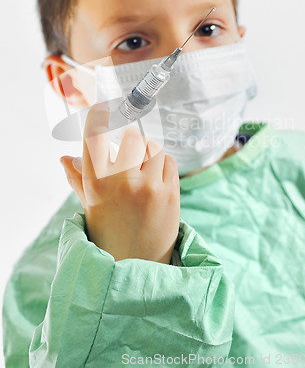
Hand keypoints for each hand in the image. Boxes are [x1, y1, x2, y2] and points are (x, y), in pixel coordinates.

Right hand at [60, 102, 179, 263]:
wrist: (139, 266)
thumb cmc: (109, 235)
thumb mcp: (90, 208)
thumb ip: (78, 180)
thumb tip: (63, 158)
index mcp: (96, 185)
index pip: (94, 139)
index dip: (98, 118)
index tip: (102, 107)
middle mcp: (121, 182)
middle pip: (131, 137)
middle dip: (130, 142)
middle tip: (129, 154)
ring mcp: (149, 187)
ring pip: (153, 147)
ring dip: (148, 154)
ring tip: (143, 172)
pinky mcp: (171, 192)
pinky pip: (169, 160)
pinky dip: (162, 164)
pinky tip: (156, 179)